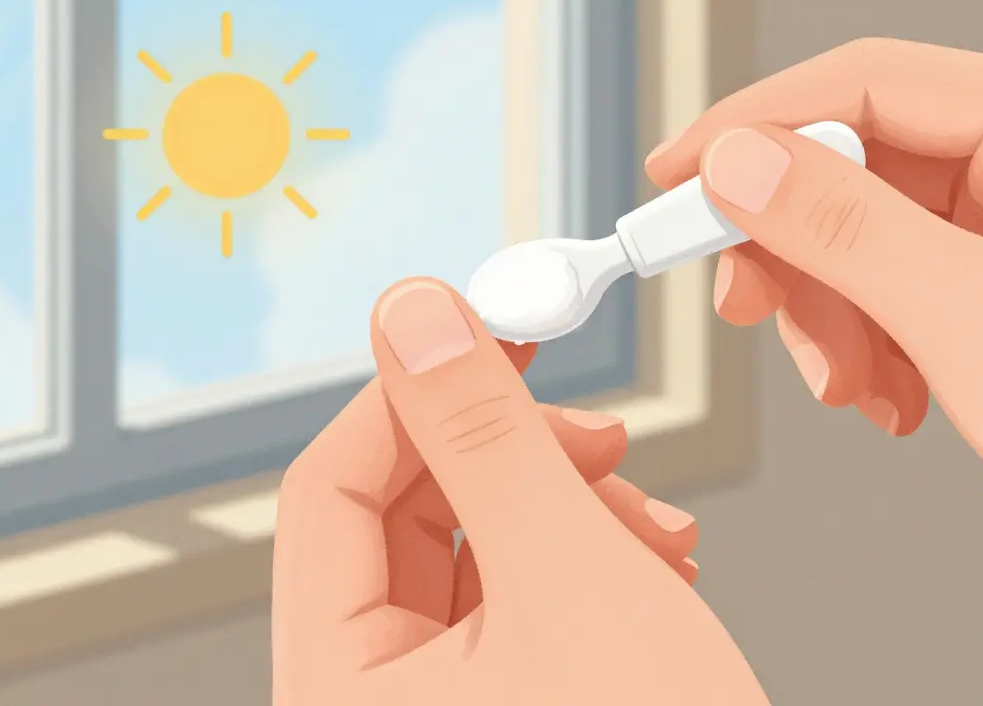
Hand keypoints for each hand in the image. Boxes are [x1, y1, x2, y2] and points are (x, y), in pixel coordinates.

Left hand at [273, 278, 765, 704]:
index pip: (328, 493)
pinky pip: (516, 596)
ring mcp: (436, 702)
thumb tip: (413, 316)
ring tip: (654, 528)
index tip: (482, 330)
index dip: (407, 398)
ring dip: (566, 511)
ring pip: (472, 550)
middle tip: (596, 432)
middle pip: (404, 516)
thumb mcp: (569, 582)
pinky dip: (584, 562)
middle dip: (511, 461)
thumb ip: (484, 438)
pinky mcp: (503, 697)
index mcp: (336, 690)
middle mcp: (370, 699)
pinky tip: (654, 563)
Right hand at [644, 37, 982, 529]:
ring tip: (852, 386)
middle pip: (850, 169)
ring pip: (856, 243)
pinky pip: (886, 293)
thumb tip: (738, 165)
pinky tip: (892, 397)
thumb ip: (846, 231)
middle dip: (792, 253)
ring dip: (828, 320)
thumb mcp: (971, 321)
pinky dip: (864, 348)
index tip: (678, 176)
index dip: (757, 123)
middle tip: (745, 302)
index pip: (868, 84)